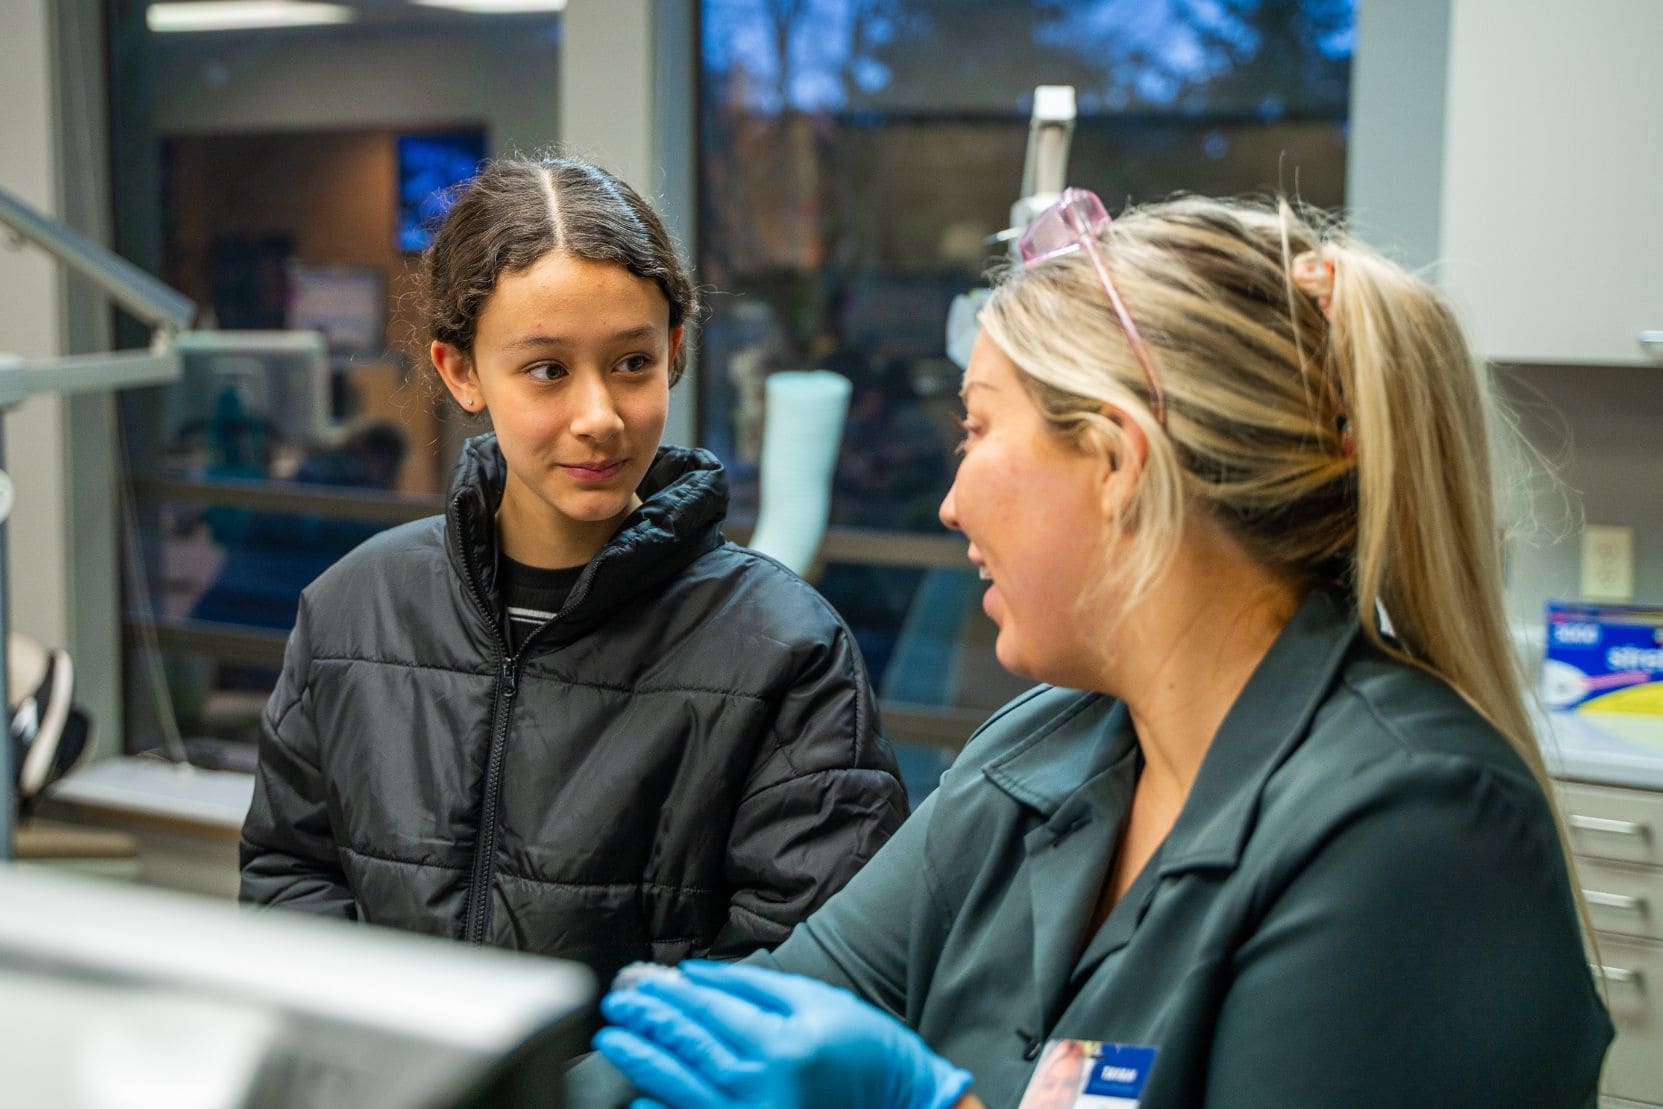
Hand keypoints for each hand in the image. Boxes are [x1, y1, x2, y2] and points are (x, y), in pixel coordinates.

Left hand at [594, 961, 972, 1108]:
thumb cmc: (867, 1055)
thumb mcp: (821, 1003)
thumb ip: (757, 985)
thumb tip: (695, 974)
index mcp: (783, 1046)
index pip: (708, 1012)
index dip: (667, 995)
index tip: (637, 982)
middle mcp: (763, 1090)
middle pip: (687, 1049)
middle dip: (645, 1024)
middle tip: (615, 1007)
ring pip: (680, 1090)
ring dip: (641, 1063)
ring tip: (614, 1041)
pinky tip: (639, 1097)